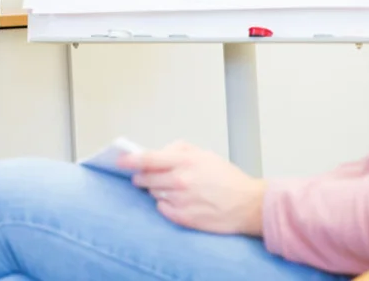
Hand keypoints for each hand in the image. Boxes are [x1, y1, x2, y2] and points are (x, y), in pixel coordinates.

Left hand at [119, 141, 266, 235]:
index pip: (147, 159)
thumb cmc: (229, 179)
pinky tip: (178, 202)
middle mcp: (180, 181)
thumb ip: (179, 149)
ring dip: (157, 190)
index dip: (130, 160)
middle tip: (143, 177)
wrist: (249, 205)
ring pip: (154, 194)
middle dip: (141, 177)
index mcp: (185, 162)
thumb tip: (160, 151)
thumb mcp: (205, 154)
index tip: (120, 161)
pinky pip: (163, 210)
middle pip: (146, 178)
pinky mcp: (184, 218)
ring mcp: (181, 201)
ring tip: (173, 189)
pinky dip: (166, 205)